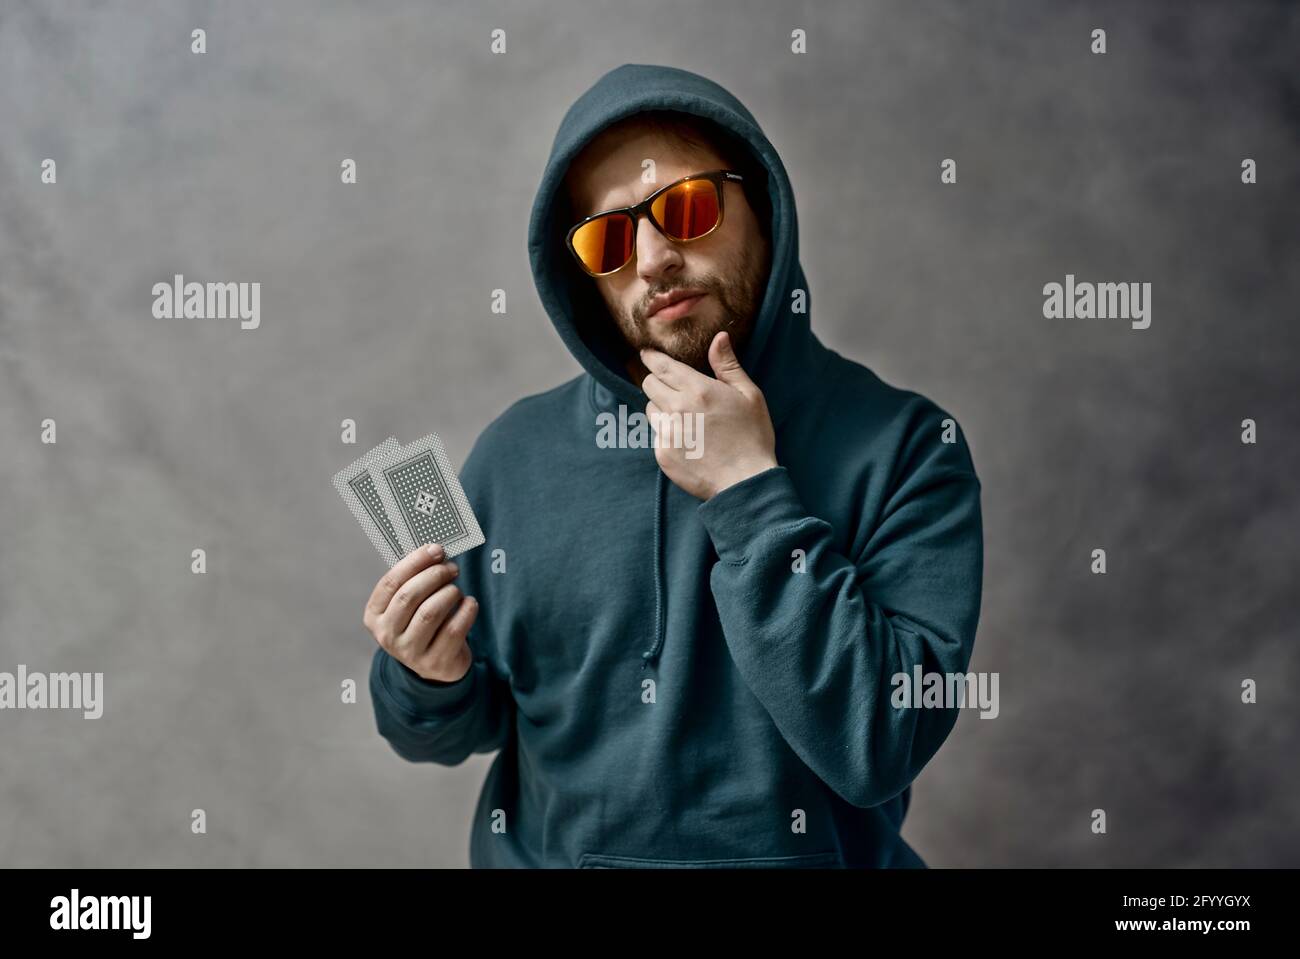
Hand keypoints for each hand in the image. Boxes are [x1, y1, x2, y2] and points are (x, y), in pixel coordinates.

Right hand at [363, 543, 477, 681]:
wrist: (436, 664)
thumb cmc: (422, 623)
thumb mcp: (409, 605)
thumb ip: (414, 580)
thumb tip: (435, 550)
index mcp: (374, 615)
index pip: (391, 582)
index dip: (415, 562)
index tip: (436, 549)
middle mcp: (387, 636)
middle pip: (409, 596)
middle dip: (434, 576)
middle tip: (452, 567)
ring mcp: (410, 652)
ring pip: (430, 613)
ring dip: (449, 593)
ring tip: (456, 589)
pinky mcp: (435, 662)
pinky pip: (453, 629)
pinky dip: (465, 611)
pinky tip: (469, 603)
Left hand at [640, 331, 777, 499]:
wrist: (745, 482)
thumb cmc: (752, 437)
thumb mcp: (749, 395)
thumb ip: (728, 365)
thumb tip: (719, 337)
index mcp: (698, 390)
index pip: (662, 366)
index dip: (651, 358)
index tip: (646, 354)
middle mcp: (677, 409)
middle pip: (649, 385)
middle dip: (657, 382)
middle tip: (673, 389)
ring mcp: (667, 434)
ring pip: (651, 410)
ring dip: (662, 409)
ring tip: (686, 419)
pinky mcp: (663, 455)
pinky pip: (657, 436)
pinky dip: (668, 435)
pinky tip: (689, 443)